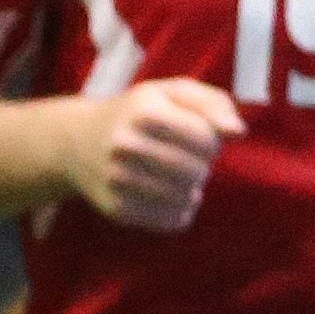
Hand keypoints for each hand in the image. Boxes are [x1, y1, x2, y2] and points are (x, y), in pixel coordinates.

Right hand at [65, 78, 242, 231]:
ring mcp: (117, 180)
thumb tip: (238, 132)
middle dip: (202, 168)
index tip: (201, 139)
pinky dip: (180, 213)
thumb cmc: (138, 112)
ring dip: (192, 191)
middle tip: (192, 162)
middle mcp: (125, 146)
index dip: (212, 142)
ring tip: (183, 180)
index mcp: (144, 112)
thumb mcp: (173, 92)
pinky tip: (175, 199)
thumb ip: (213, 103)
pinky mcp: (116, 209)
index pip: (204, 139)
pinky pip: (168, 222)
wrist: (76, 142)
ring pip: (183, 199)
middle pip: (195, 171)